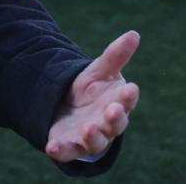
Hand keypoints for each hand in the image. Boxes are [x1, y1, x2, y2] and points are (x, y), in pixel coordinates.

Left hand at [46, 31, 139, 162]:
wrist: (69, 107)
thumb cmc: (93, 90)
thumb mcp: (100, 70)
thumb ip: (115, 56)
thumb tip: (134, 34)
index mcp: (117, 103)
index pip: (126, 100)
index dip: (128, 96)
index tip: (130, 88)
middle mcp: (106, 123)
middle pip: (115, 124)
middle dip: (115, 118)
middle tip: (113, 110)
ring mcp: (89, 136)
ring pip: (95, 141)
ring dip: (92, 137)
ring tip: (88, 128)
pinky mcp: (69, 144)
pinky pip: (66, 151)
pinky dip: (60, 151)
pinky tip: (51, 147)